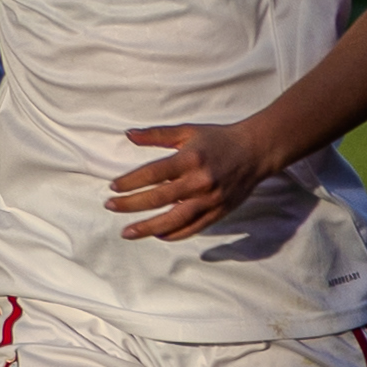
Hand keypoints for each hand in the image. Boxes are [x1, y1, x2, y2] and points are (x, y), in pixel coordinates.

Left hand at [108, 121, 286, 242]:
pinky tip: (157, 235)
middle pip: (159, 198)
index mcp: (190, 158)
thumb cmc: (218, 139)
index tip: (113, 188)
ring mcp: (210, 199)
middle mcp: (199, 181)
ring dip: (148, 228)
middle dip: (131, 205)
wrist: (256, 151)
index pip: (153, 173)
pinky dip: (174, 234)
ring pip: (174, 219)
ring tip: (127, 232)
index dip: (130, 182)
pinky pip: (193, 228)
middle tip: (110, 207)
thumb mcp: (187, 131)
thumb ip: (156, 135)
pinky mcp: (219, 211)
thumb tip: (127, 134)